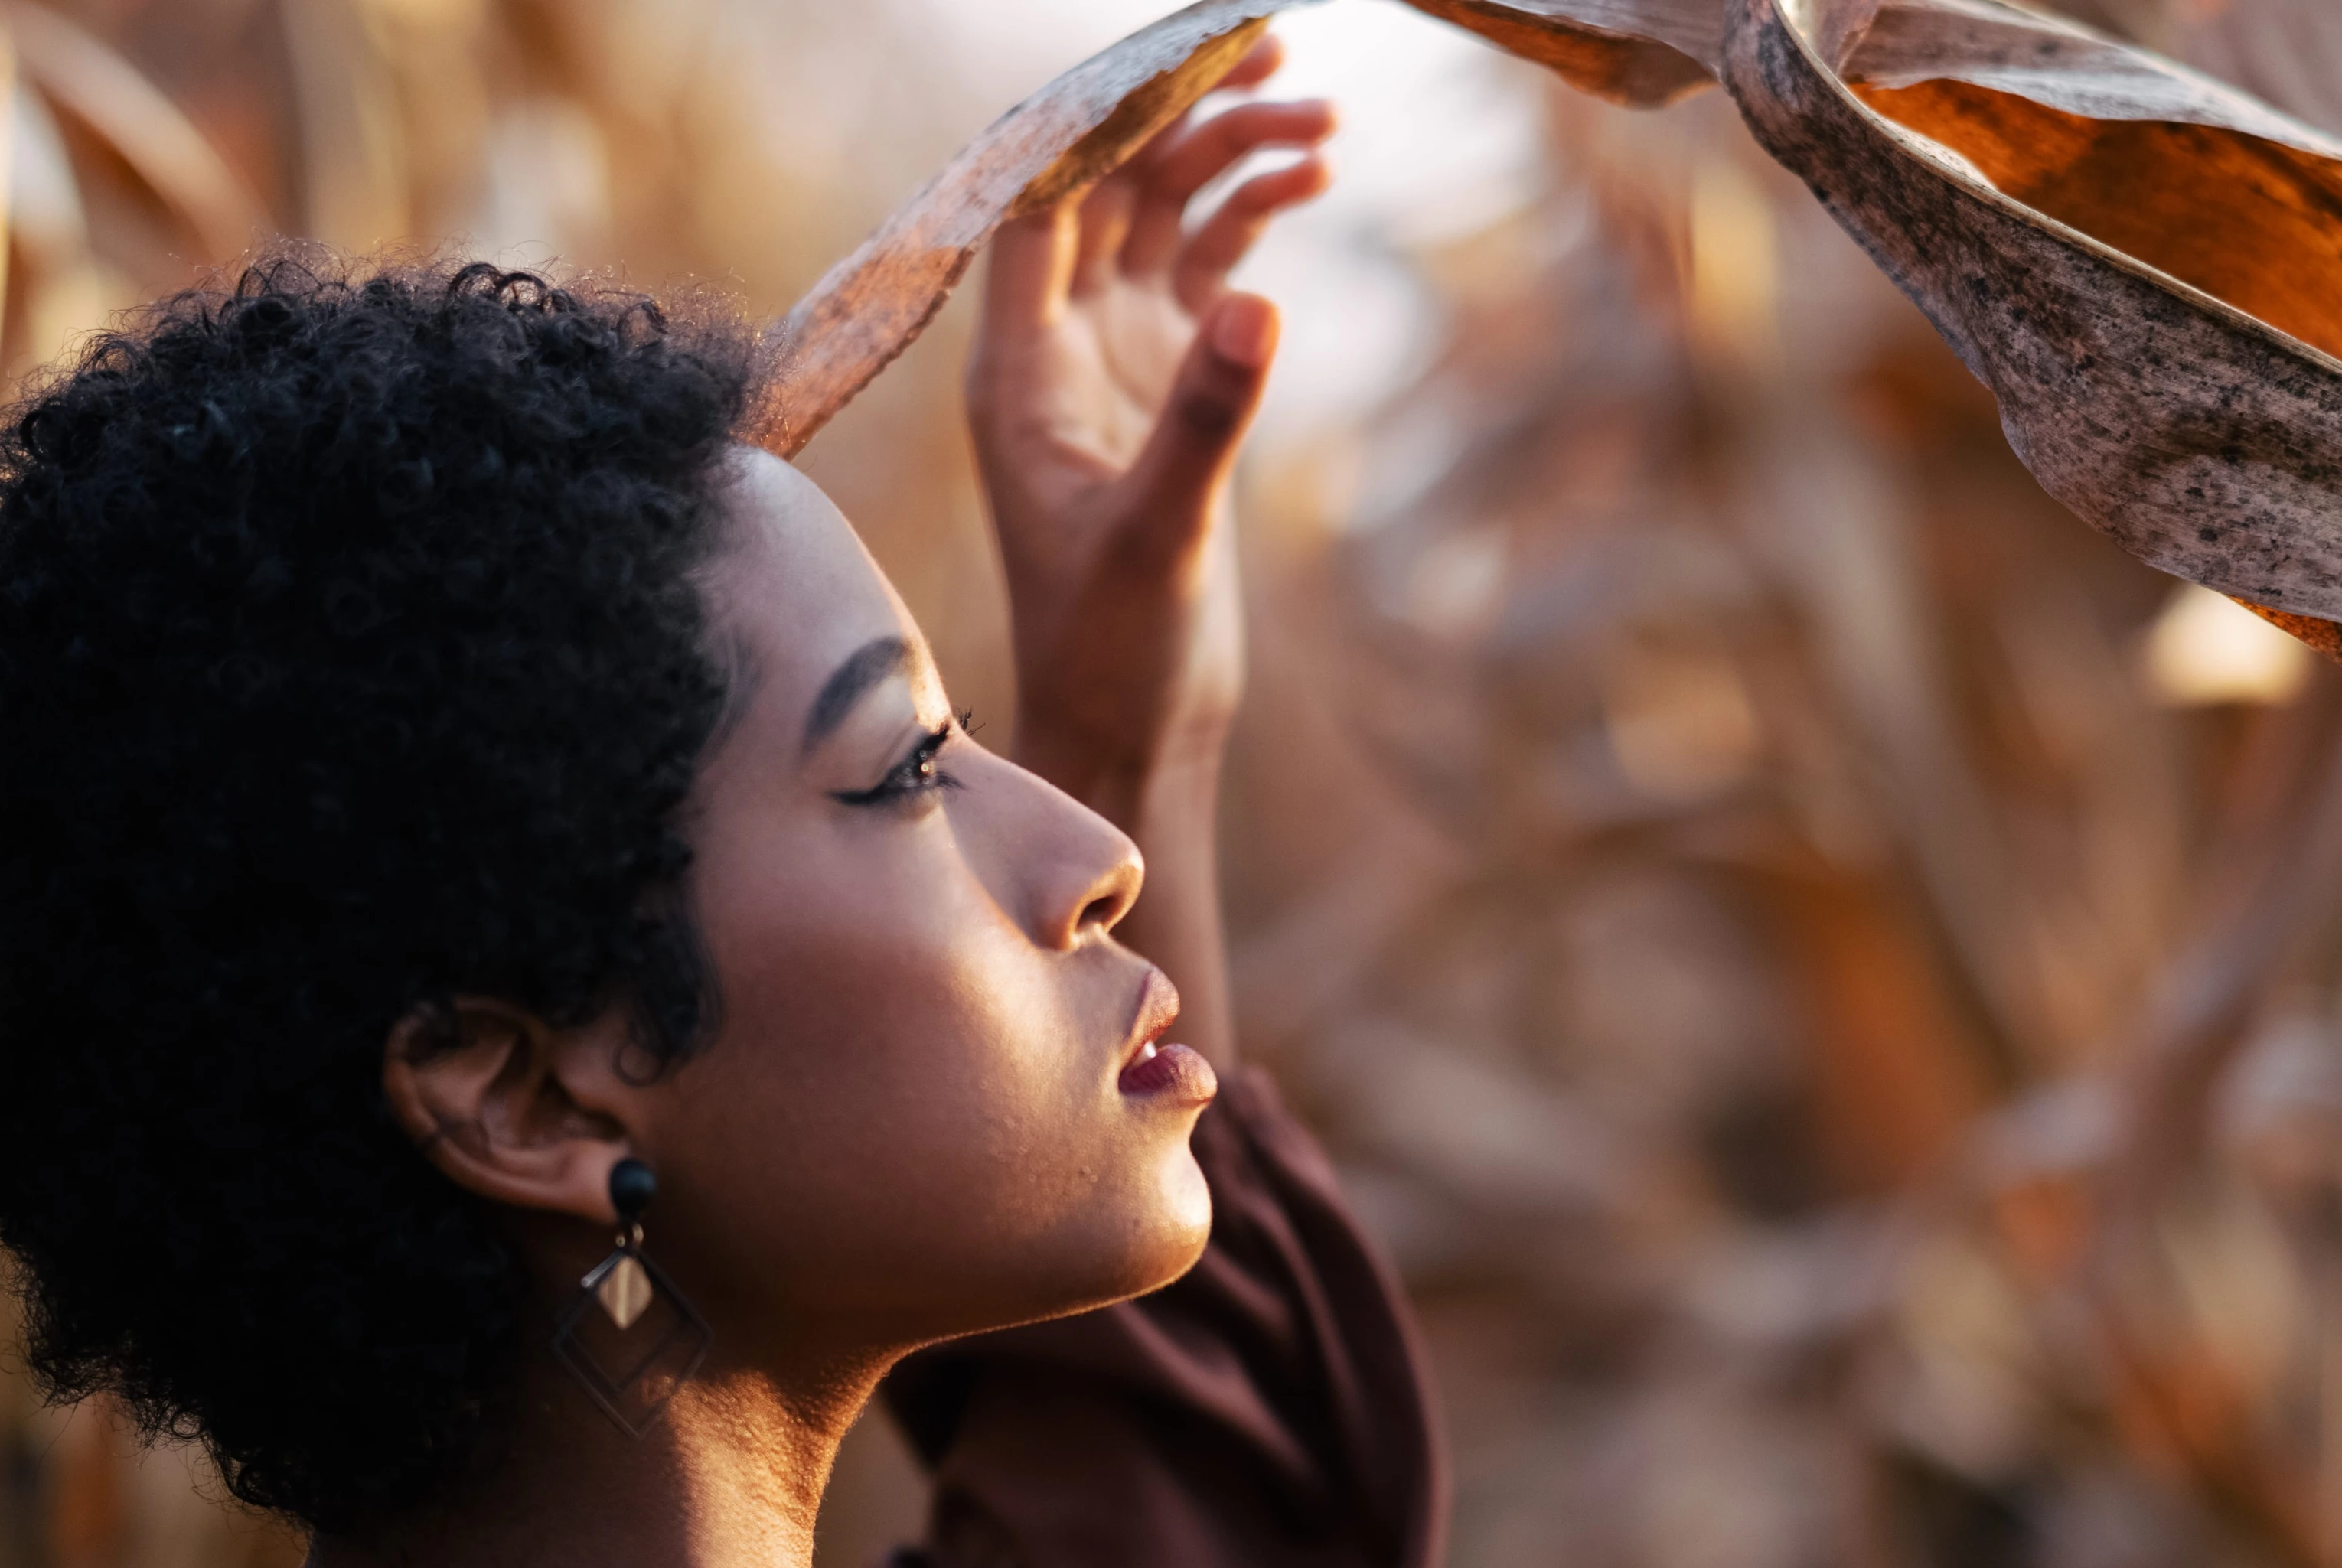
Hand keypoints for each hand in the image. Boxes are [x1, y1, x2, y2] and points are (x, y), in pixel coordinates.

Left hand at [965, 40, 1332, 810]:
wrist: (1132, 727)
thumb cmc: (1114, 652)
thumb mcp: (1160, 537)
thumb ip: (1203, 419)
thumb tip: (1257, 299)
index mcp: (1018, 365)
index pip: (1047, 195)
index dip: (1108, 115)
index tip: (1192, 54)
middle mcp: (1054, 342)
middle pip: (1111, 181)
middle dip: (1189, 114)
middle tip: (1282, 61)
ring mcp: (1112, 355)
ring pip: (1163, 211)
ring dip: (1233, 158)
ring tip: (1324, 129)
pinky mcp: (1166, 381)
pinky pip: (1203, 262)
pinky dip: (1251, 214)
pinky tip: (1312, 183)